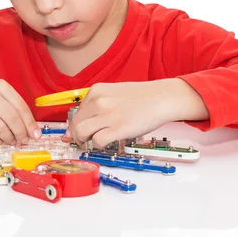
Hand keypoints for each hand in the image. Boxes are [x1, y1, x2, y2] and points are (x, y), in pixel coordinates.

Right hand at [0, 79, 40, 145]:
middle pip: (12, 118)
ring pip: (1, 129)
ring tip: (11, 140)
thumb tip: (31, 129)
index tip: (36, 134)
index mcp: (0, 86)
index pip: (21, 106)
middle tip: (23, 140)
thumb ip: (14, 105)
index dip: (30, 123)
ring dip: (10, 139)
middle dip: (21, 133)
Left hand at [66, 79, 207, 148]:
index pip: (77, 112)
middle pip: (76, 123)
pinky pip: (97, 141)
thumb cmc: (141, 97)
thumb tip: (87, 119)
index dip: (77, 124)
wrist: (161, 98)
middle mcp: (99, 101)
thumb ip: (99, 103)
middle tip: (84, 141)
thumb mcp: (114, 92)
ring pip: (81, 132)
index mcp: (96, 91)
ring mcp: (107, 115)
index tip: (80, 131)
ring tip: (93, 142)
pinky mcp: (117, 128)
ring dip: (84, 141)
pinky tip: (106, 143)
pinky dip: (98, 145)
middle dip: (77, 135)